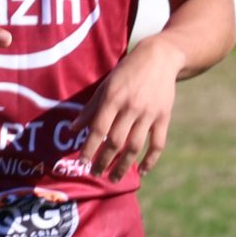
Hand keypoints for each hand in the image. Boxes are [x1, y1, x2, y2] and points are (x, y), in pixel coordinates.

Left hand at [72, 35, 182, 181]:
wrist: (159, 58)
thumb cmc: (126, 72)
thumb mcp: (105, 86)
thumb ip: (90, 109)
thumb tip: (72, 130)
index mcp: (113, 98)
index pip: (98, 129)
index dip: (89, 148)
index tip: (82, 164)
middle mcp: (130, 107)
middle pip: (115, 142)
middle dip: (104, 161)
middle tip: (96, 173)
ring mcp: (149, 113)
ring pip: (135, 147)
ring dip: (124, 166)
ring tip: (114, 178)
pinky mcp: (164, 117)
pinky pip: (158, 144)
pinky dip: (150, 160)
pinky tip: (142, 172)